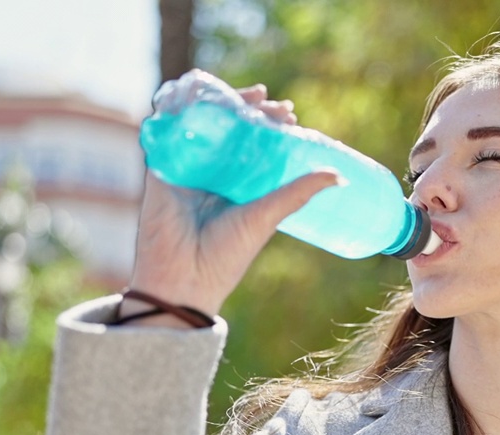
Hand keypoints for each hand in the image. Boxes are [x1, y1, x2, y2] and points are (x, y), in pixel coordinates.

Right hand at [126, 72, 340, 321]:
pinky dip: (178, 107)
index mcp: (236, 188)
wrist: (184, 279)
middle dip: (248, 109)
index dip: (269, 126)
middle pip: (229, 130)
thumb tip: (339, 176)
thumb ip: (298, 193)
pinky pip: (166, 131)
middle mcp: (211, 176)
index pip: (254, 146)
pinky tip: (198, 91)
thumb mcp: (267, 217)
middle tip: (268, 100)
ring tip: (245, 93)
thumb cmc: (226, 256)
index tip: (289, 114)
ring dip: (219, 102)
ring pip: (201, 125)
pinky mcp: (161, 169)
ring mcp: (186, 170)